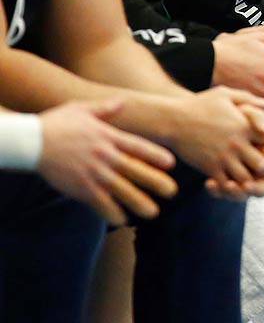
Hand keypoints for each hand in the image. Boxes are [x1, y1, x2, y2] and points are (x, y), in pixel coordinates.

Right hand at [37, 100, 178, 224]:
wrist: (31, 141)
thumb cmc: (56, 124)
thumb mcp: (82, 109)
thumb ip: (105, 109)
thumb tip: (122, 101)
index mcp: (109, 137)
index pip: (139, 147)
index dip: (156, 156)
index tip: (172, 164)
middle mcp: (106, 156)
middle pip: (137, 171)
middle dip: (156, 182)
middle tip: (173, 192)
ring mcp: (93, 173)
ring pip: (122, 190)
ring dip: (139, 202)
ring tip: (153, 212)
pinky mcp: (79, 187)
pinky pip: (99, 202)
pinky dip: (111, 211)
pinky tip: (121, 220)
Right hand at [165, 88, 263, 197]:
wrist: (171, 119)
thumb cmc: (198, 104)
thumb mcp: (226, 94)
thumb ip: (249, 99)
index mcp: (246, 126)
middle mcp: (238, 144)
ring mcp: (224, 157)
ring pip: (246, 178)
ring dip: (254, 185)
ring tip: (262, 190)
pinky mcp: (209, 167)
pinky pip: (226, 184)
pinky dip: (233, 189)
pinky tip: (237, 189)